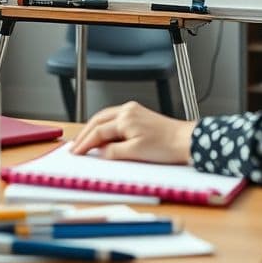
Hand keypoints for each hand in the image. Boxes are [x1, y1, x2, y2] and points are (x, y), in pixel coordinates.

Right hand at [69, 101, 195, 163]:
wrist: (186, 141)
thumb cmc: (166, 147)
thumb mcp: (137, 153)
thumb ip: (115, 151)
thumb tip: (100, 152)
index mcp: (125, 118)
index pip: (98, 131)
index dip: (85, 143)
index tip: (76, 152)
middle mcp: (126, 110)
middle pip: (98, 120)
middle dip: (85, 134)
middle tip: (75, 147)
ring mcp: (132, 110)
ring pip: (104, 117)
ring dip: (93, 129)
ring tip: (84, 141)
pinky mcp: (137, 113)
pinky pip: (114, 118)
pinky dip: (104, 126)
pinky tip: (103, 134)